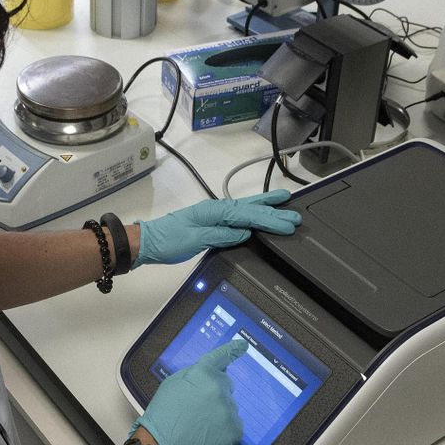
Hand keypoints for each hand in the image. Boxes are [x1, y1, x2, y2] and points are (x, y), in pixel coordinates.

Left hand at [136, 191, 299, 266]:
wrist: (148, 242)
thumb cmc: (167, 240)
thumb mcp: (195, 239)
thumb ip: (221, 235)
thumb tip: (244, 232)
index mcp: (214, 212)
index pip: (248, 216)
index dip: (270, 220)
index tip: (288, 224)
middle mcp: (216, 209)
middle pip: (251, 209)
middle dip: (274, 212)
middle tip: (296, 216)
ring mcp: (215, 214)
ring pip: (246, 209)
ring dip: (266, 207)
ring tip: (284, 202)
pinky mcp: (212, 221)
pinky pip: (238, 215)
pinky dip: (253, 213)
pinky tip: (259, 214)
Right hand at [136, 340, 246, 444]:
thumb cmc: (162, 414)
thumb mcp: (171, 384)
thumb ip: (193, 375)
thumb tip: (210, 375)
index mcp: (204, 374)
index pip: (222, 357)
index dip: (233, 350)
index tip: (244, 345)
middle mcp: (220, 389)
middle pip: (227, 385)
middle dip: (216, 392)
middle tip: (198, 408)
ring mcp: (229, 411)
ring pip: (229, 407)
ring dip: (219, 413)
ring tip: (199, 426)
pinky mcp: (235, 431)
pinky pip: (234, 425)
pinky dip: (224, 430)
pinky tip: (208, 436)